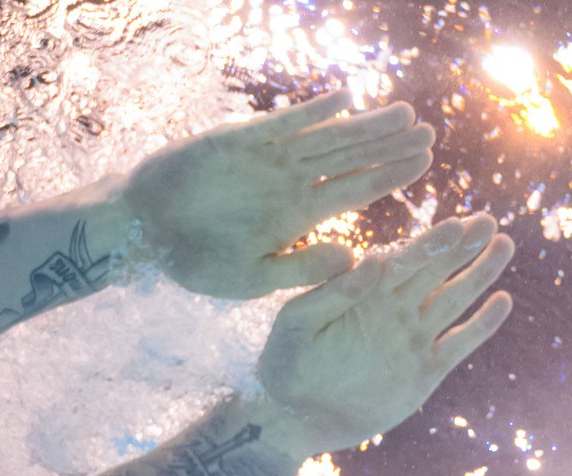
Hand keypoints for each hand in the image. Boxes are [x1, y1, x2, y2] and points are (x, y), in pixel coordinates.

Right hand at [123, 89, 434, 299]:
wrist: (141, 232)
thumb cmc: (192, 260)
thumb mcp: (249, 279)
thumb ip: (300, 268)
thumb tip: (355, 260)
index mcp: (294, 217)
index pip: (352, 192)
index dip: (387, 177)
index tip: (424, 165)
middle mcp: (288, 184)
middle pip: (349, 159)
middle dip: (388, 147)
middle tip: (430, 134)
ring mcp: (266, 160)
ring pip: (325, 138)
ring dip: (363, 126)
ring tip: (404, 115)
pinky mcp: (239, 140)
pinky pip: (283, 123)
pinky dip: (312, 112)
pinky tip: (346, 100)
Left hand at [257, 214, 514, 455]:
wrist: (294, 418)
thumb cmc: (285, 366)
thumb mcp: (298, 325)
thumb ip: (332, 294)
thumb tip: (372, 262)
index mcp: (364, 292)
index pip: (402, 260)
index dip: (429, 243)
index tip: (455, 225)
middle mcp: (393, 308)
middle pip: (435, 271)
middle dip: (462, 246)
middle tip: (488, 222)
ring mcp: (412, 338)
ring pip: (454, 299)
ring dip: (478, 274)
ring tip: (503, 245)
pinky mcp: (425, 370)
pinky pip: (459, 342)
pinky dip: (481, 325)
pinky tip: (502, 301)